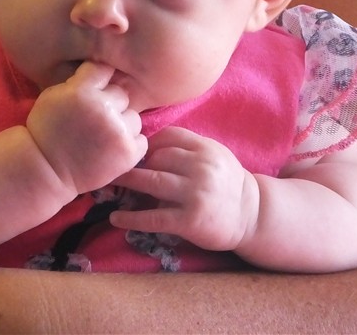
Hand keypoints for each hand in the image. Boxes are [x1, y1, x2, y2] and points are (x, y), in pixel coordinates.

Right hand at [27, 61, 146, 194]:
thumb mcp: (52, 96)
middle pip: (122, 94)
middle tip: (98, 118)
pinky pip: (141, 139)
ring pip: (134, 117)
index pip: (104, 69)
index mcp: (82, 91)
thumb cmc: (46, 131)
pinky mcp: (128, 153)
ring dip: (123, 124)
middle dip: (112, 103)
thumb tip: (99, 71)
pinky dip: (130, 144)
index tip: (96, 88)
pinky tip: (113, 148)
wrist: (47, 171)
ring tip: (106, 136)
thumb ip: (77, 82)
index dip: (101, 78)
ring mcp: (118, 131)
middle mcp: (103, 108)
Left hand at [109, 125, 256, 251]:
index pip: (168, 136)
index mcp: (205, 149)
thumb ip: (186, 148)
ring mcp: (195, 194)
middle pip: (157, 157)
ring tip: (106, 182)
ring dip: (126, 182)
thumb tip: (145, 143)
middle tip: (113, 166)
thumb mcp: (213, 156)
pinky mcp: (190, 220)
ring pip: (151, 182)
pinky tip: (116, 218)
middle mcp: (201, 168)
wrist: (251, 215)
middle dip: (134, 162)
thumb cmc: (226, 183)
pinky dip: (131, 218)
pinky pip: (154, 217)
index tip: (135, 151)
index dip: (148, 143)